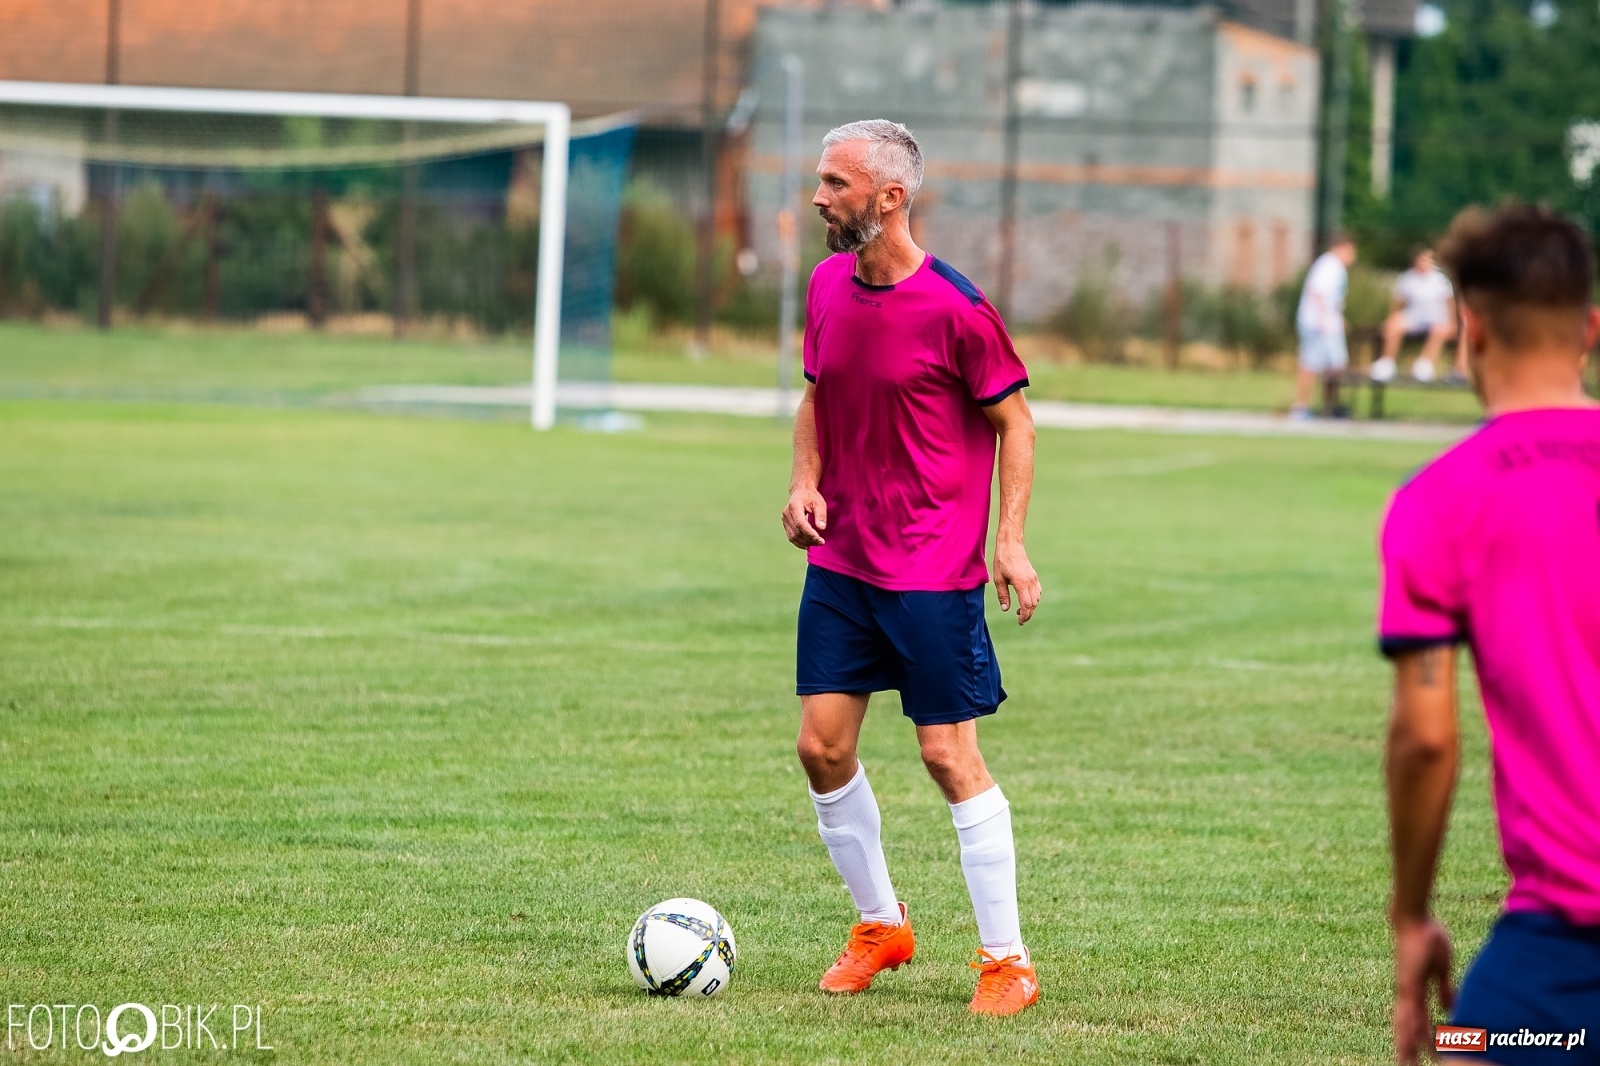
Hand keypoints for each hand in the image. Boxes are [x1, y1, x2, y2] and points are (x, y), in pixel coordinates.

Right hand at [782, 487, 827, 548]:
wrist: (801, 491)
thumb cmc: (811, 496)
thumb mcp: (819, 503)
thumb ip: (821, 515)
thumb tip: (821, 528)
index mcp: (794, 506)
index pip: (800, 523)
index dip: (810, 533)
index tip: (820, 539)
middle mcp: (786, 513)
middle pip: (797, 532)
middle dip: (809, 539)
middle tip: (821, 542)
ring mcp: (784, 520)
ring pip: (793, 537)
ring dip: (805, 542)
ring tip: (816, 543)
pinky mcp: (785, 524)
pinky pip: (791, 537)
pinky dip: (799, 543)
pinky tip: (808, 544)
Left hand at [992, 541, 1040, 623]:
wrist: (1011, 545)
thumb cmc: (1002, 561)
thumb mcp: (998, 579)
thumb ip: (1003, 595)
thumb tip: (1006, 609)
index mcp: (1021, 583)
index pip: (1026, 604)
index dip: (1024, 615)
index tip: (1019, 621)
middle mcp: (1030, 581)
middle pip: (1033, 603)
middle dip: (1028, 614)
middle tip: (1020, 620)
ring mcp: (1034, 578)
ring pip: (1037, 598)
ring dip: (1031, 607)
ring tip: (1019, 610)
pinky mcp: (1034, 576)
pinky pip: (1038, 591)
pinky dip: (1034, 599)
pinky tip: (1025, 600)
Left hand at [1393, 916, 1454, 1064]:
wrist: (1414, 918)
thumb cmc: (1428, 938)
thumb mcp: (1441, 969)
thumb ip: (1444, 989)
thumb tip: (1450, 1008)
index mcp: (1415, 991)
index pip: (1418, 1021)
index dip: (1419, 1039)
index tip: (1424, 1056)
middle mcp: (1407, 993)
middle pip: (1407, 1027)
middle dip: (1408, 1048)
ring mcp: (1406, 989)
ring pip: (1406, 1024)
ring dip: (1407, 1044)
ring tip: (1407, 1063)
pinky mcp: (1408, 983)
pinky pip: (1411, 1011)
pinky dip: (1413, 1028)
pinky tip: (1414, 1042)